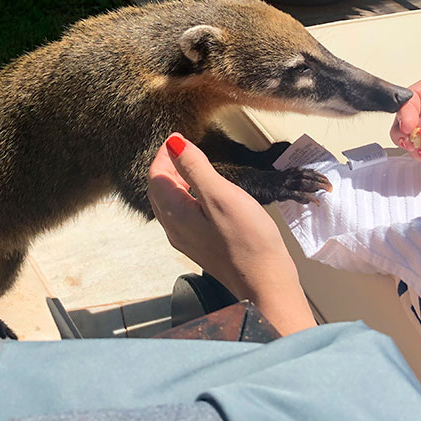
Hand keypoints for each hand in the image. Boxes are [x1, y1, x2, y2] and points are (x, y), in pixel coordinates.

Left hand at [147, 133, 315, 335]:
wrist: (265, 282)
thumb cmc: (247, 239)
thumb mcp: (220, 195)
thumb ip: (194, 168)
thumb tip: (174, 143)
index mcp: (174, 214)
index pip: (155, 177)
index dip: (165, 154)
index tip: (179, 138)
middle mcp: (174, 228)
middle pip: (159, 190)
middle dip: (168, 167)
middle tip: (185, 150)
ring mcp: (187, 239)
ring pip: (171, 203)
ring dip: (178, 181)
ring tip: (195, 166)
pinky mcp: (201, 245)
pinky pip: (184, 215)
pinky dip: (188, 197)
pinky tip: (207, 195)